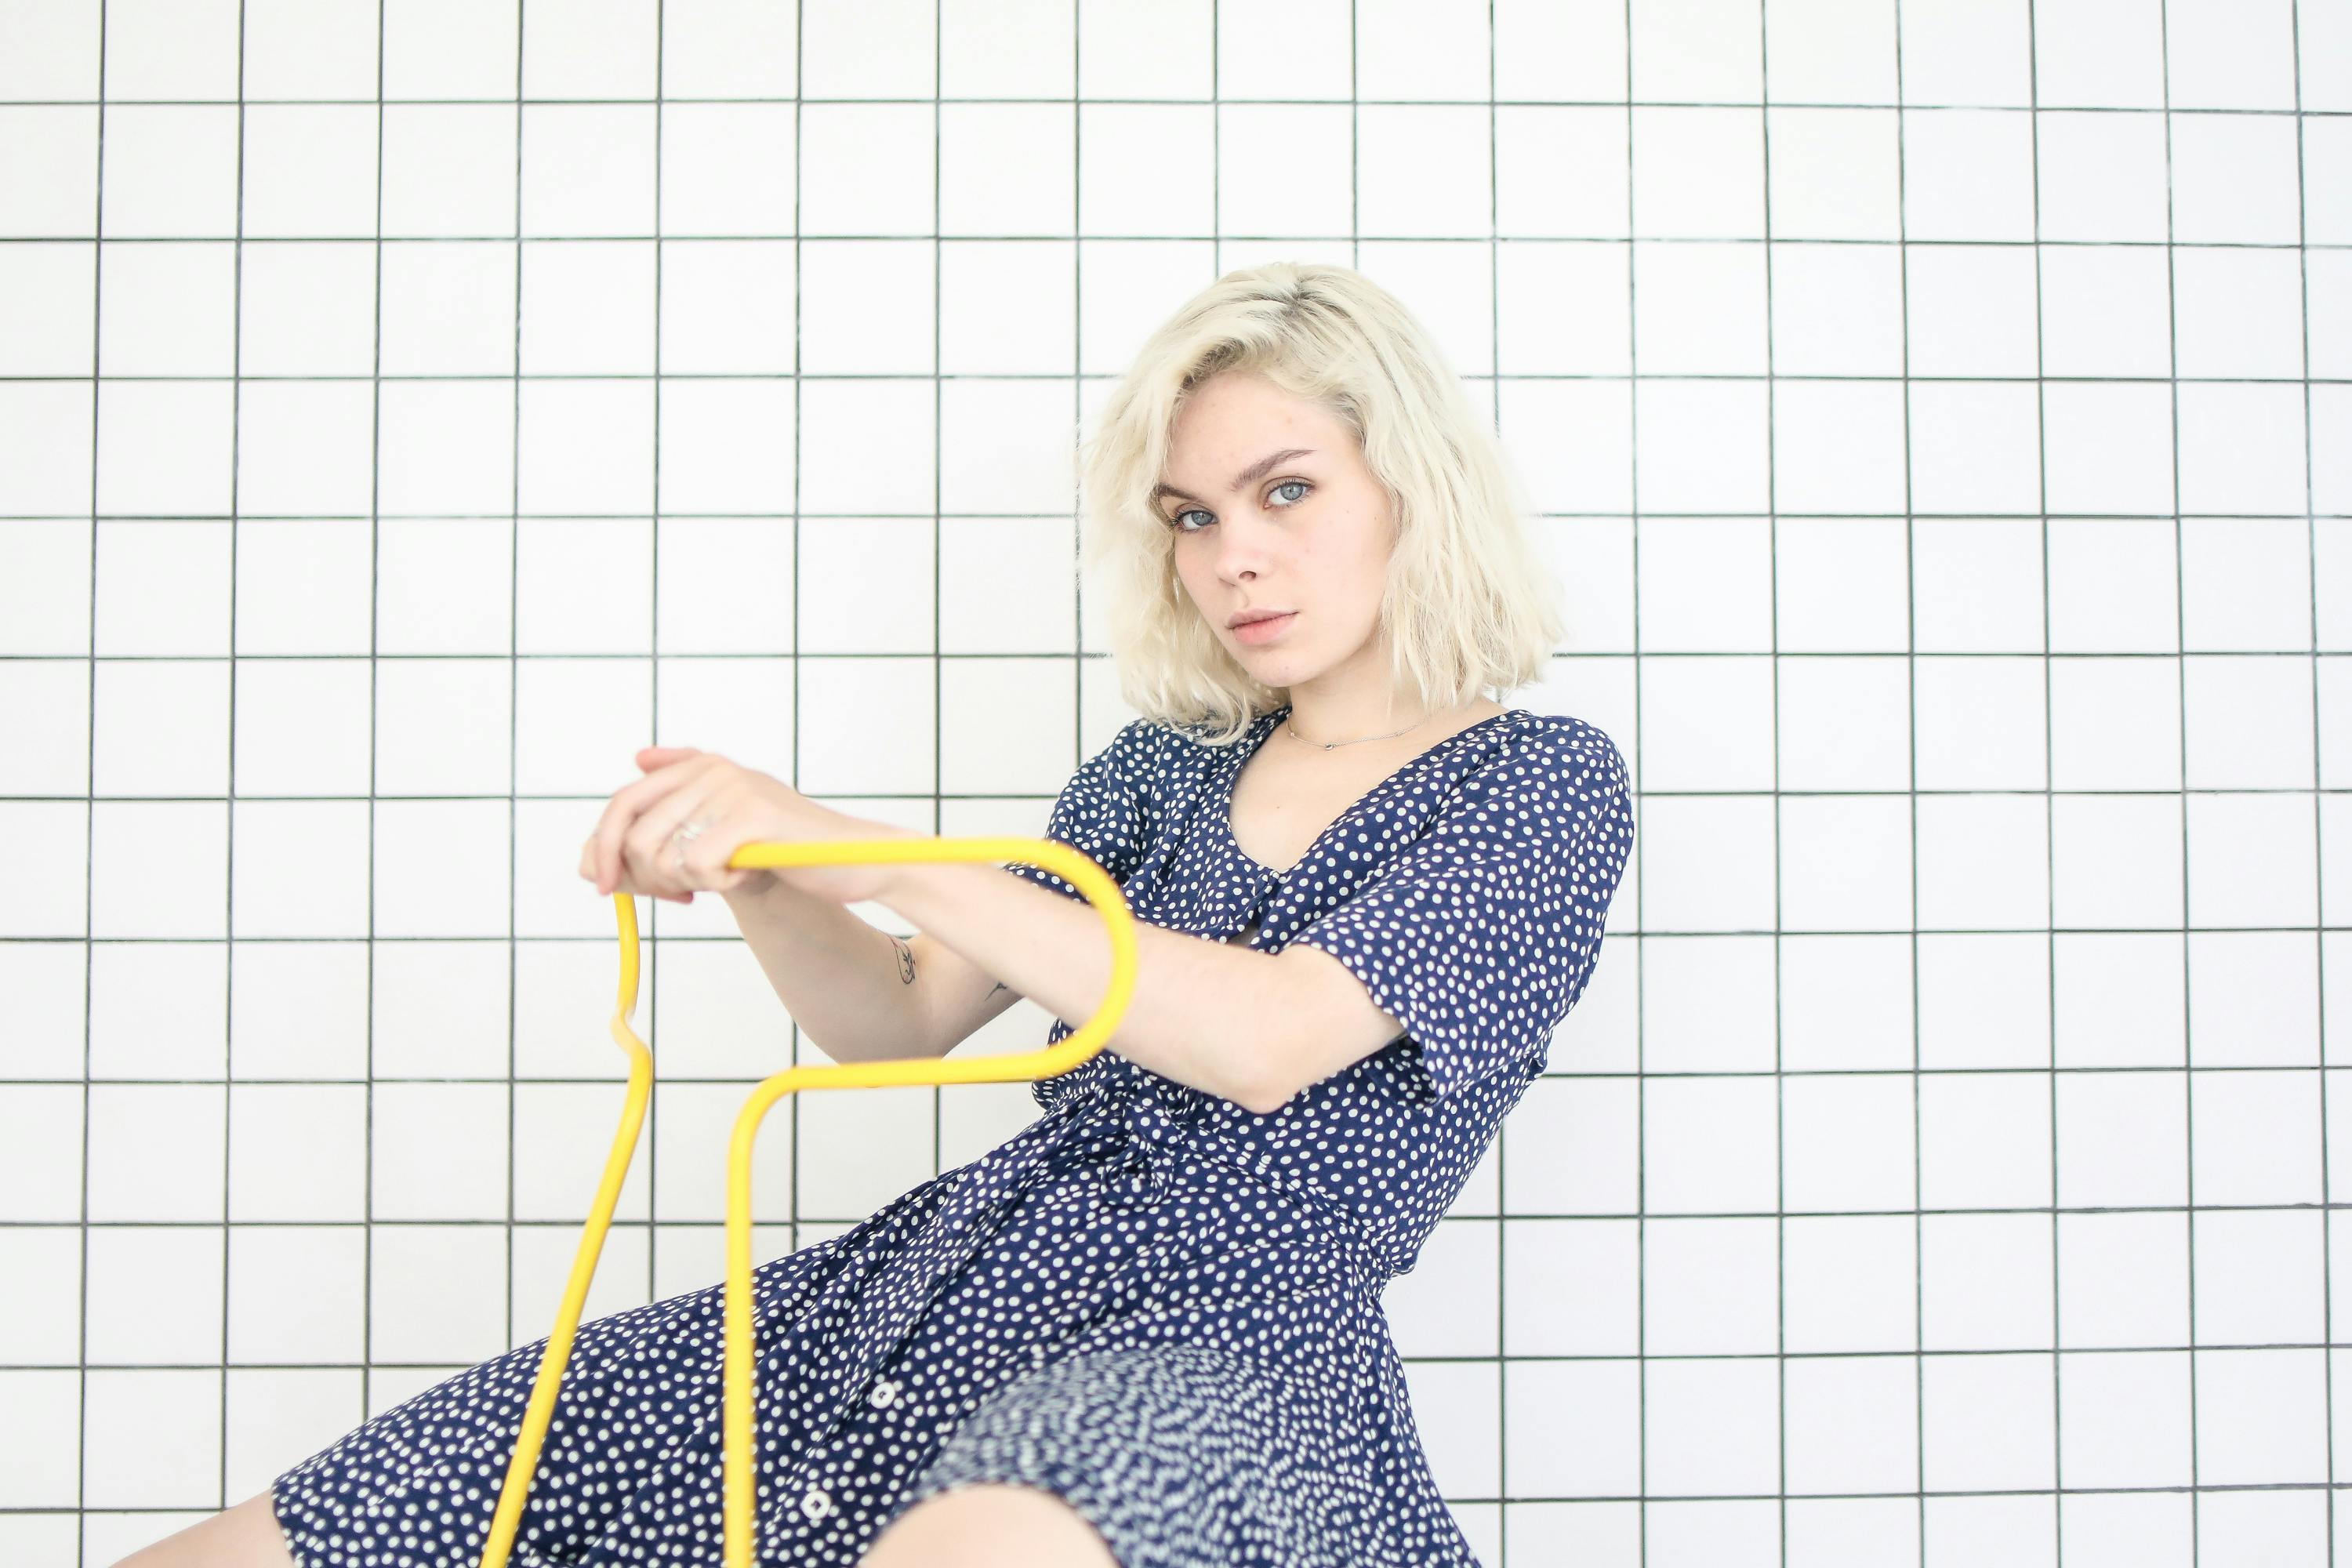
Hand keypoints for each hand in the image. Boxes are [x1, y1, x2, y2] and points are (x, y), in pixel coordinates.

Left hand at [578, 746, 912, 906]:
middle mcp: (712, 768)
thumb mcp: (708, 842)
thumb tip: (582, 862)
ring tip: (718, 880)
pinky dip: (714, 883)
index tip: (604, 886)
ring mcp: (732, 788)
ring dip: (680, 880)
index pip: (623, 802)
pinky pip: (695, 864)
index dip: (603, 848)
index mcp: (699, 765)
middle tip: (681, 893)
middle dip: (642, 874)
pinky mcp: (751, 816)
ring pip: (659, 851)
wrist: (850, 862)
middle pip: (631, 830)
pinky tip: (744, 875)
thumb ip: (651, 843)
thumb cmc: (779, 853)